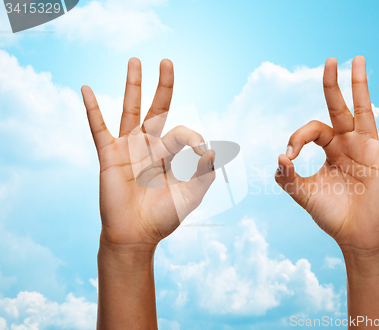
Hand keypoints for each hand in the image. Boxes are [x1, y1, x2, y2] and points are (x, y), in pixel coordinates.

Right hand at [81, 58, 214, 251]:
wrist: (137, 235)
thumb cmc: (164, 217)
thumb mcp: (191, 195)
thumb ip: (204, 173)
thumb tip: (212, 149)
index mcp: (169, 154)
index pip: (181, 131)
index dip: (193, 138)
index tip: (201, 151)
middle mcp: (149, 146)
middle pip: (156, 108)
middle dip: (163, 86)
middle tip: (167, 61)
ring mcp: (128, 148)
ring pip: (130, 110)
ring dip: (132, 85)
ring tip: (135, 61)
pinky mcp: (109, 155)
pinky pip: (99, 128)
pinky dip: (92, 109)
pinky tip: (86, 88)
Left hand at [275, 56, 378, 254]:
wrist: (355, 237)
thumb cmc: (331, 214)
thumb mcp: (303, 194)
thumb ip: (287, 177)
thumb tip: (280, 156)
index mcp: (330, 149)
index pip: (313, 129)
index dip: (299, 136)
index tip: (290, 155)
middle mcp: (349, 143)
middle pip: (340, 107)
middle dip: (333, 85)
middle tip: (330, 60)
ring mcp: (368, 148)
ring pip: (365, 110)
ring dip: (361, 86)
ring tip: (359, 60)